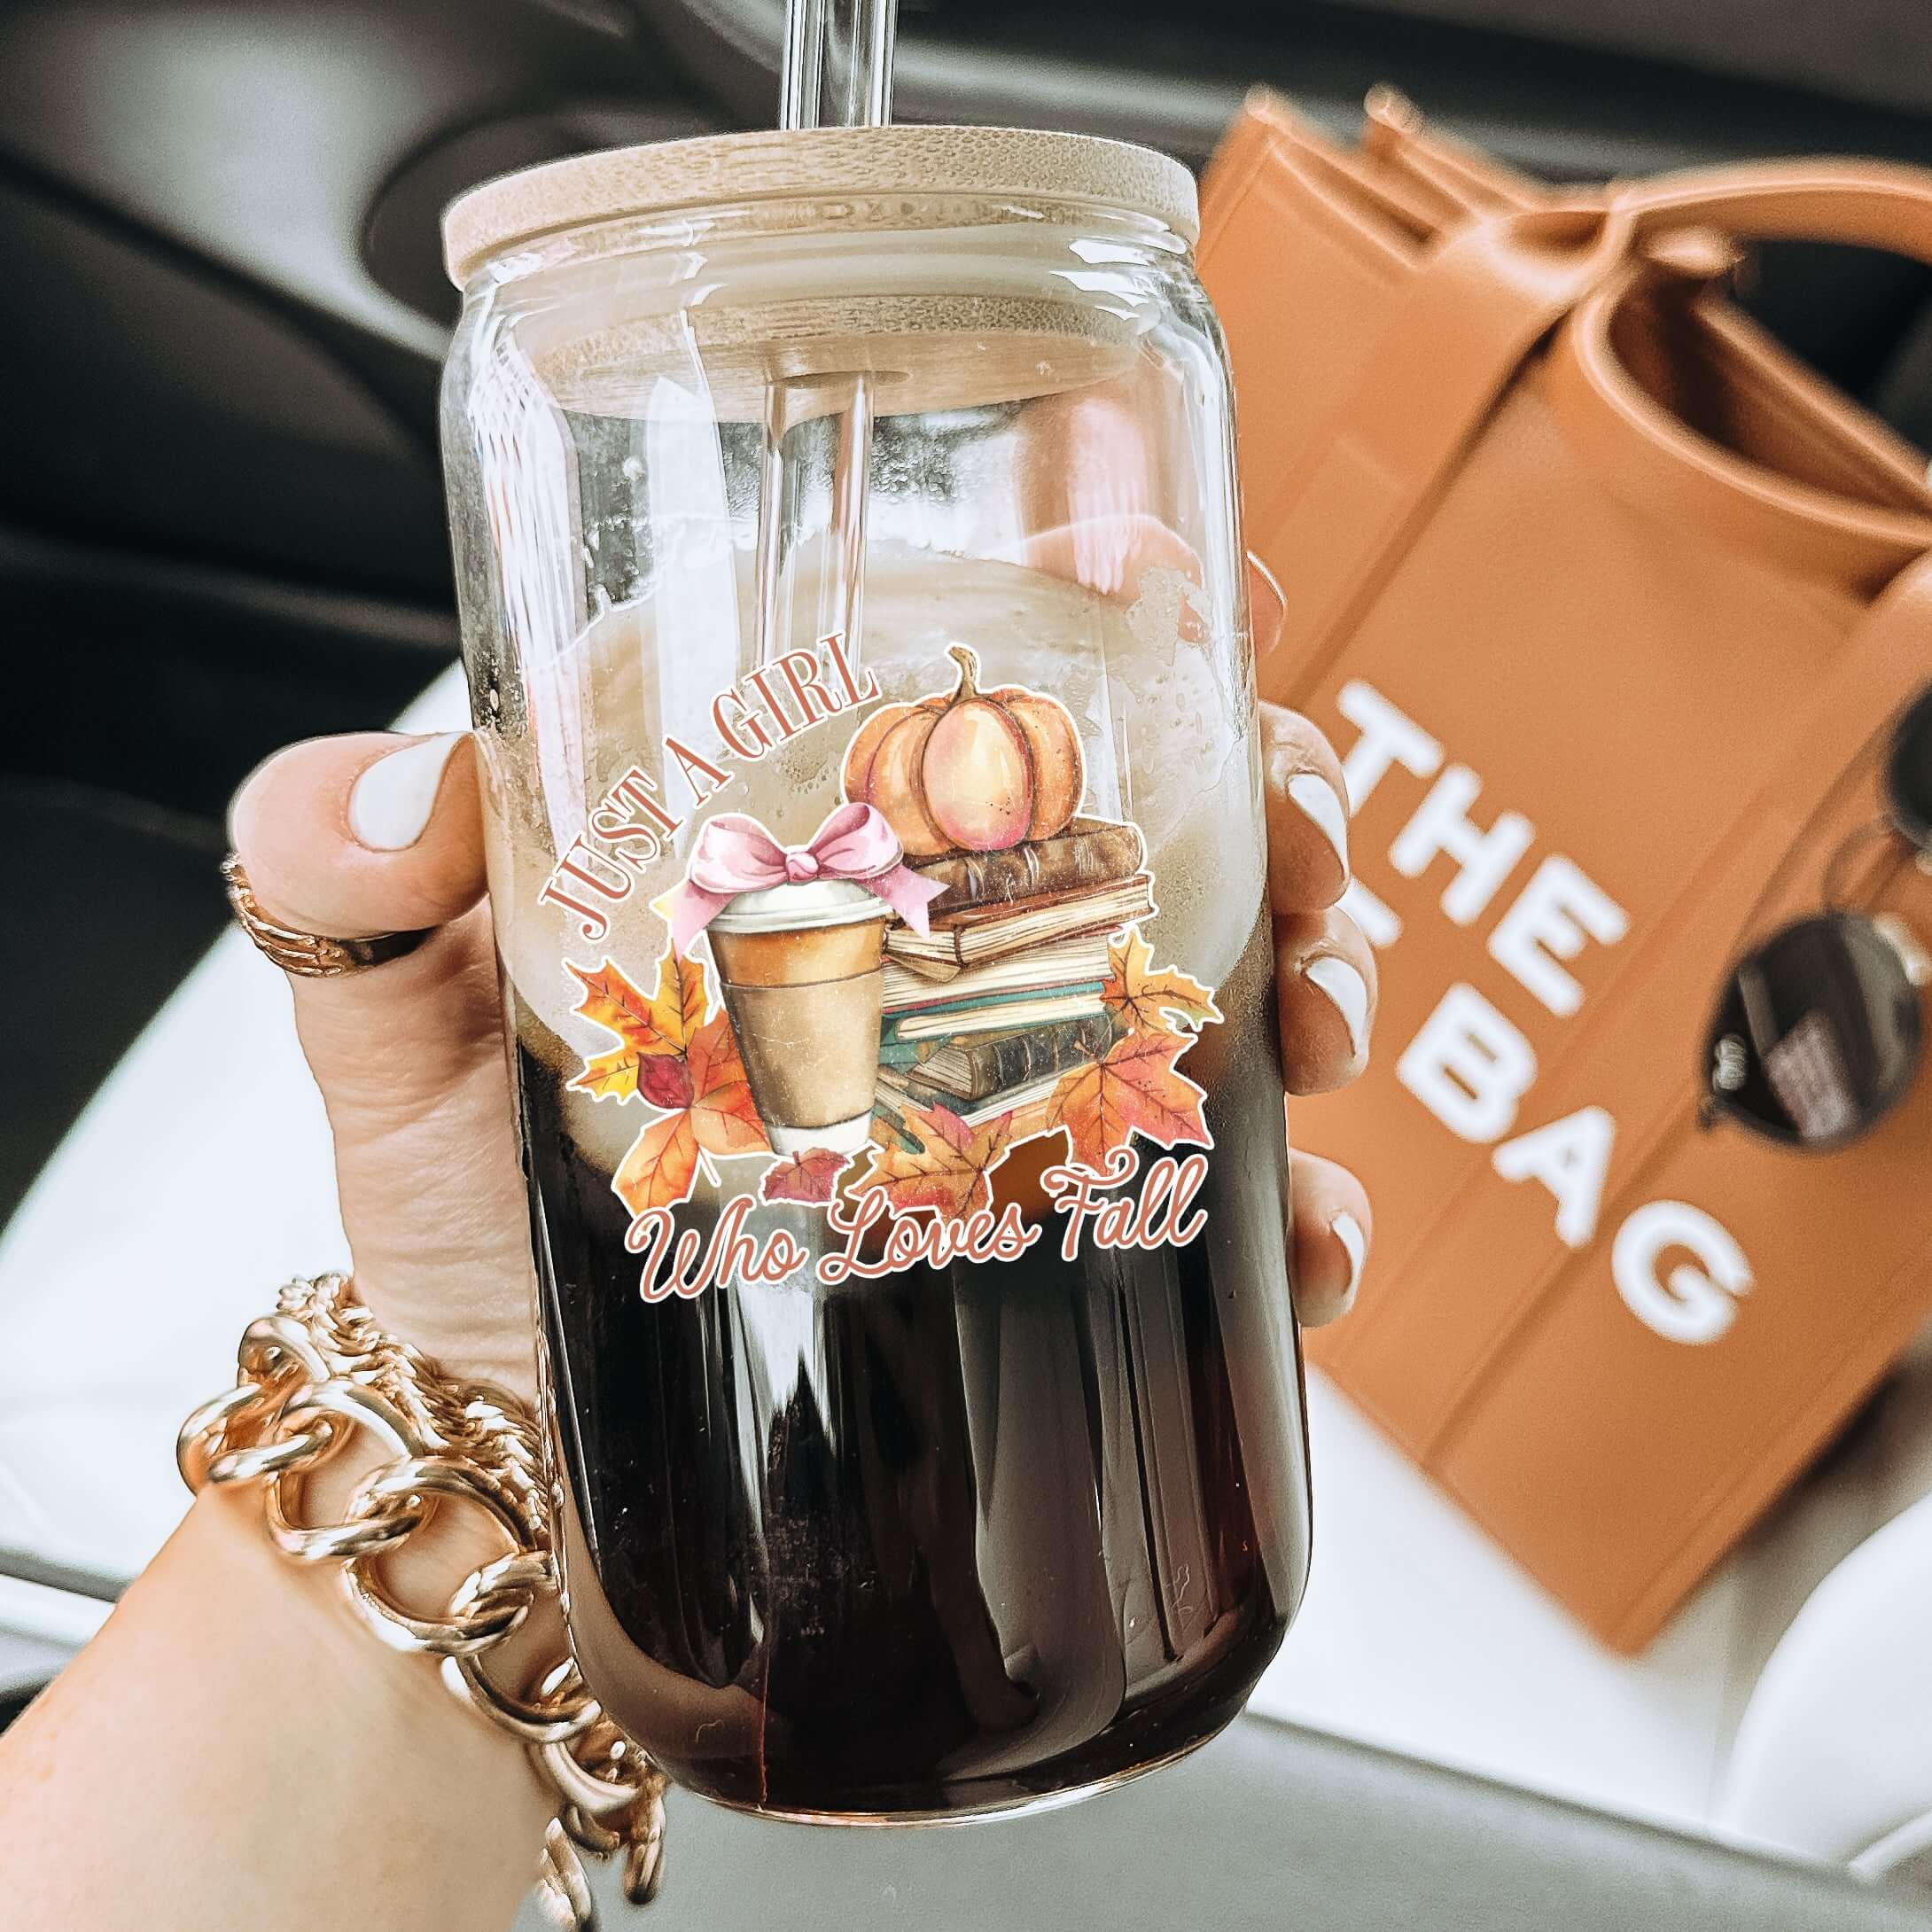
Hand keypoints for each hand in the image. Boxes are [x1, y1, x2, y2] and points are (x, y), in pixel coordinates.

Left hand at [228, 717, 1372, 1388]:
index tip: (1189, 580)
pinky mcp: (1050, 1224)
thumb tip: (402, 801)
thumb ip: (348, 894)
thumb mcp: (389, 1031)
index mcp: (804, 833)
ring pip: (1219, 981)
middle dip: (1278, 791)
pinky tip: (1309, 1236)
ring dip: (1320, 972)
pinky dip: (1291, 1205)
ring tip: (1323, 1021)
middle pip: (1151, 812)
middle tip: (1304, 838)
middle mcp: (934, 940)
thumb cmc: (454, 1209)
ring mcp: (1011, 1080)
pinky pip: (1207, 1196)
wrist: (516, 1436)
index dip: (1106, 604)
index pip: (971, 674)